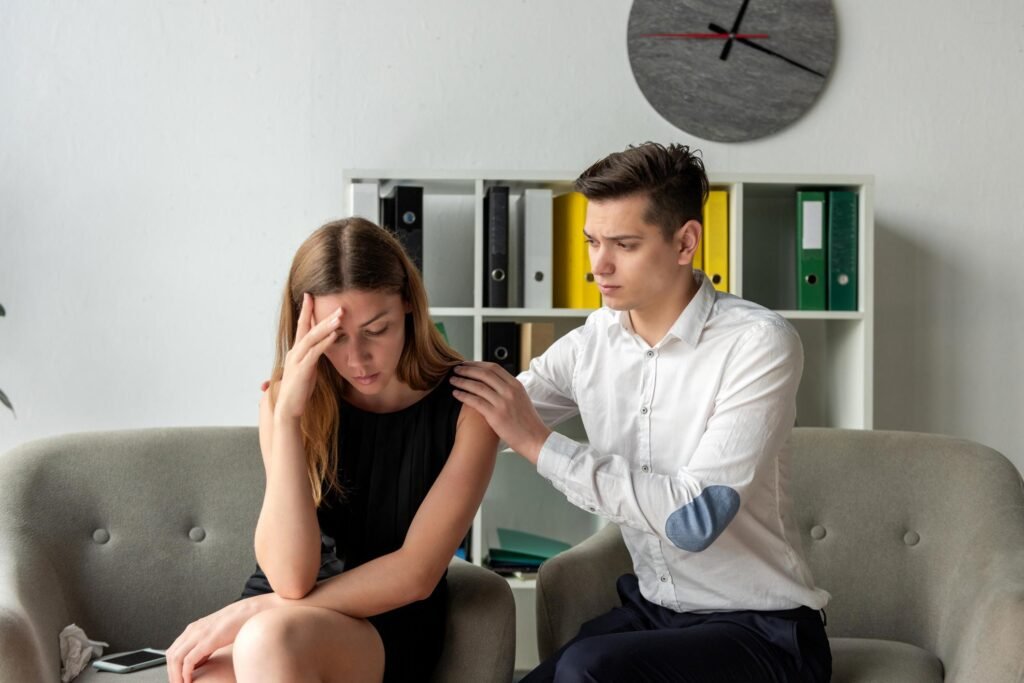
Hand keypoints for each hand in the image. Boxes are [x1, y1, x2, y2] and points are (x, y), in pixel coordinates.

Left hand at [165, 595, 269, 682]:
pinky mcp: (207, 640)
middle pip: (171, 655)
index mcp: (193, 628)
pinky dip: (185, 673)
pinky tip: (189, 681)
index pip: (173, 650)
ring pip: (175, 659)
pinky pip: (188, 660)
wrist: (250, 612)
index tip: (177, 678)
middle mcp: (192, 630)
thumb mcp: (216, 634)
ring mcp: (199, 634)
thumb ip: (205, 645)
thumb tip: (199, 661)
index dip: (172, 667)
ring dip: (176, 675)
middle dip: (171, 673)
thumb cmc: (237, 622)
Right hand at [273, 292, 340, 419]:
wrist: (287, 409)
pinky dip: (325, 342)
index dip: (306, 311)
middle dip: (320, 313)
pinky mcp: (302, 369)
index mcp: (295, 351)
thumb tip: (320, 350)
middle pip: (307, 328)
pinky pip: (315, 352)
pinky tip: (334, 335)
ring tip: (339, 315)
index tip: (310, 296)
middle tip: (335, 303)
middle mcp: (294, 352)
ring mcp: (297, 360)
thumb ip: (311, 358)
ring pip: (311, 337)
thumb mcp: (307, 370)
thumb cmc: (298, 391)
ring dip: (326, 325)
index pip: (301, 327)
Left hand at [450, 361, 550, 463]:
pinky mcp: (496, 415)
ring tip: (453, 380)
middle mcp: (510, 391)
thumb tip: (494, 383)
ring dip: (462, 381)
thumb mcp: (521, 399)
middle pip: (484, 373)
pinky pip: (475, 401)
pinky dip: (463, 395)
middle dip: (468, 369)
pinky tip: (456, 394)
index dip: (478, 364)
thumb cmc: (527, 423)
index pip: (494, 368)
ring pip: (478, 386)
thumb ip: (508, 390)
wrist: (535, 440)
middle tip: (456, 368)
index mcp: (516, 385)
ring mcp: (503, 402)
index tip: (467, 364)